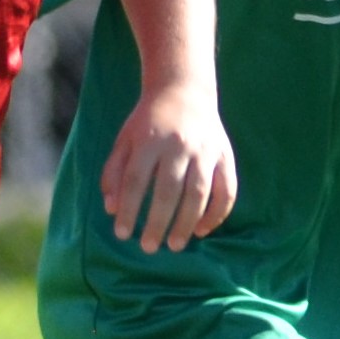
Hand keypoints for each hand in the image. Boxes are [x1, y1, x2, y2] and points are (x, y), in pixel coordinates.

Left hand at [101, 82, 234, 251]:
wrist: (184, 91)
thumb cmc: (148, 121)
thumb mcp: (124, 140)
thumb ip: (114, 173)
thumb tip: (112, 209)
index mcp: (148, 141)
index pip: (136, 182)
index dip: (129, 210)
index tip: (123, 234)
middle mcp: (178, 146)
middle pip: (168, 191)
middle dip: (158, 223)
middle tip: (149, 247)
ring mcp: (206, 152)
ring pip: (199, 193)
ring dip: (187, 222)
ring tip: (175, 245)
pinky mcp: (225, 156)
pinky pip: (226, 190)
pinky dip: (217, 213)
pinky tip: (203, 230)